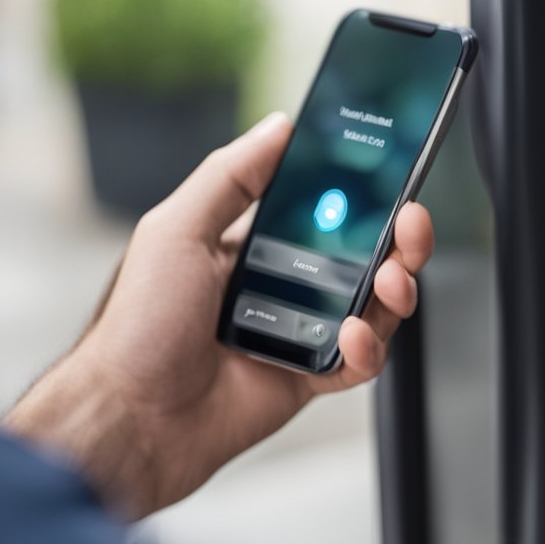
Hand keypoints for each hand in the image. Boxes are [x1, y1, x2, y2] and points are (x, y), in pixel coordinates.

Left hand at [3, 113, 432, 519]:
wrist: (134, 416)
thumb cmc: (139, 325)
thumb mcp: (176, 230)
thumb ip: (230, 175)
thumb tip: (278, 127)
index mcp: (257, 246)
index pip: (328, 212)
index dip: (366, 196)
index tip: (391, 180)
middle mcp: (287, 286)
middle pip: (368, 256)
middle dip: (400, 239)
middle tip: (411, 225)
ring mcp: (304, 332)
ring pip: (377, 306)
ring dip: (396, 290)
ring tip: (389, 282)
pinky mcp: (312, 377)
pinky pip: (362, 361)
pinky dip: (369, 348)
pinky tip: (352, 337)